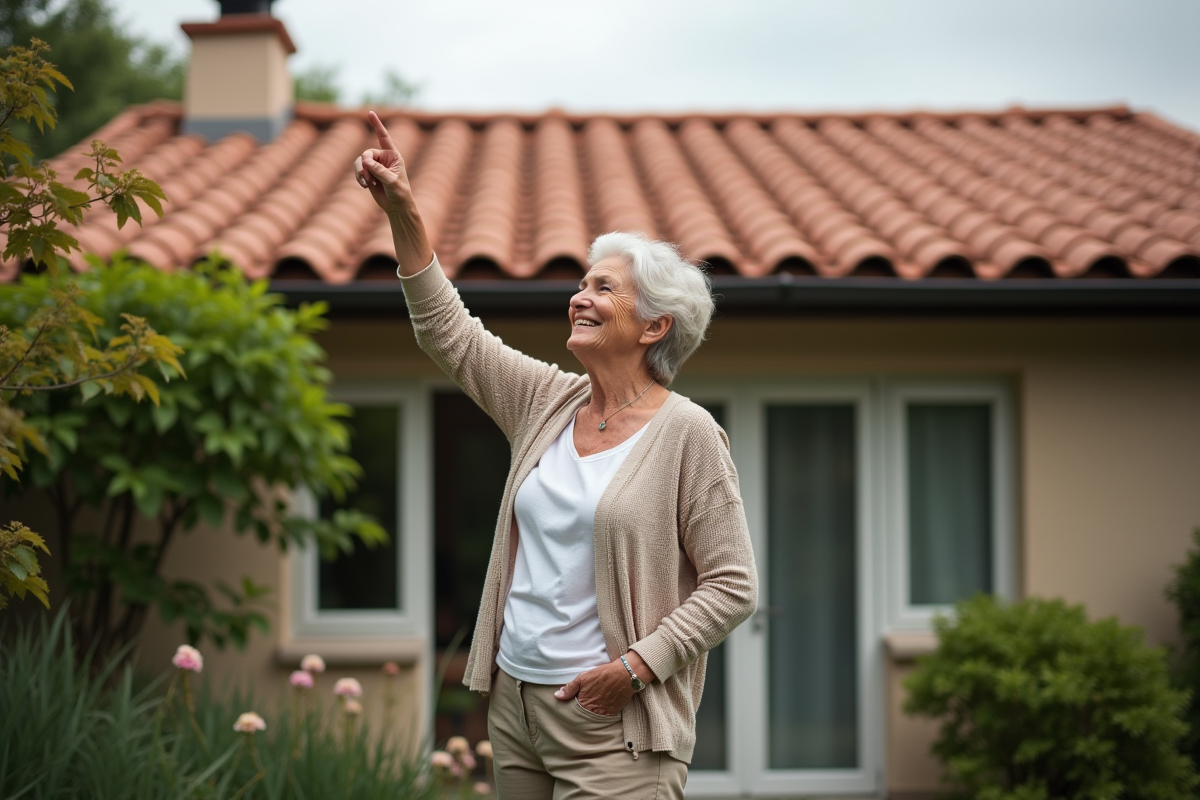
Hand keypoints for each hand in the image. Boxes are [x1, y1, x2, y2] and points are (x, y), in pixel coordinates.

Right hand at [353, 110, 432, 274]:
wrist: (397, 206)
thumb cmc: (400, 194)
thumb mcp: (392, 182)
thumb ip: (380, 171)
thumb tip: (367, 162)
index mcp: (393, 156)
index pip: (383, 137)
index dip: (377, 125)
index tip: (370, 113)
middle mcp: (383, 158)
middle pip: (367, 153)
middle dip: (365, 165)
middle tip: (368, 178)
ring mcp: (375, 166)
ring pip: (360, 161)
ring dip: (361, 173)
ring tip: (366, 184)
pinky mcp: (369, 174)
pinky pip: (358, 170)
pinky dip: (359, 177)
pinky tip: (365, 186)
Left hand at [555, 659, 633, 715]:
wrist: (625, 675)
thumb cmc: (603, 674)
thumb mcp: (583, 678)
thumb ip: (570, 688)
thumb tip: (557, 696)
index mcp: (583, 704)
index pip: (573, 710)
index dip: (573, 705)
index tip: (574, 701)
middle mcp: (593, 712)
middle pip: (583, 715)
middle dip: (582, 710)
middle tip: (585, 700)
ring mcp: (604, 714)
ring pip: (593, 716)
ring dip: (592, 711)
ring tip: (594, 701)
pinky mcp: (613, 713)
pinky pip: (604, 715)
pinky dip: (601, 710)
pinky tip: (602, 702)